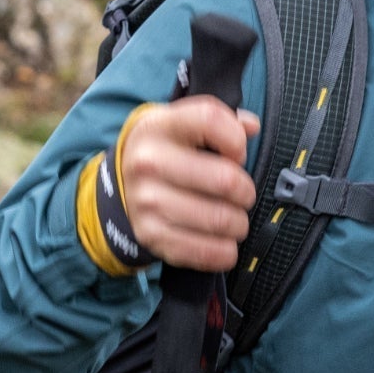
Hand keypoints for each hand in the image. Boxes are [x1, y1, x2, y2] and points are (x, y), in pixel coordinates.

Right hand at [119, 97, 259, 270]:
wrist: (122, 184)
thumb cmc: (165, 151)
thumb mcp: (181, 125)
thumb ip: (219, 121)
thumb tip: (251, 127)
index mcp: (159, 127)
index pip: (210, 121)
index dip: (236, 140)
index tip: (237, 154)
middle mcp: (148, 162)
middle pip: (225, 179)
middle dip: (246, 192)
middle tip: (243, 196)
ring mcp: (147, 201)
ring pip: (219, 219)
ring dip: (238, 224)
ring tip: (235, 220)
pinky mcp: (150, 234)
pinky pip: (203, 251)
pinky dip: (224, 252)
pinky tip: (226, 245)